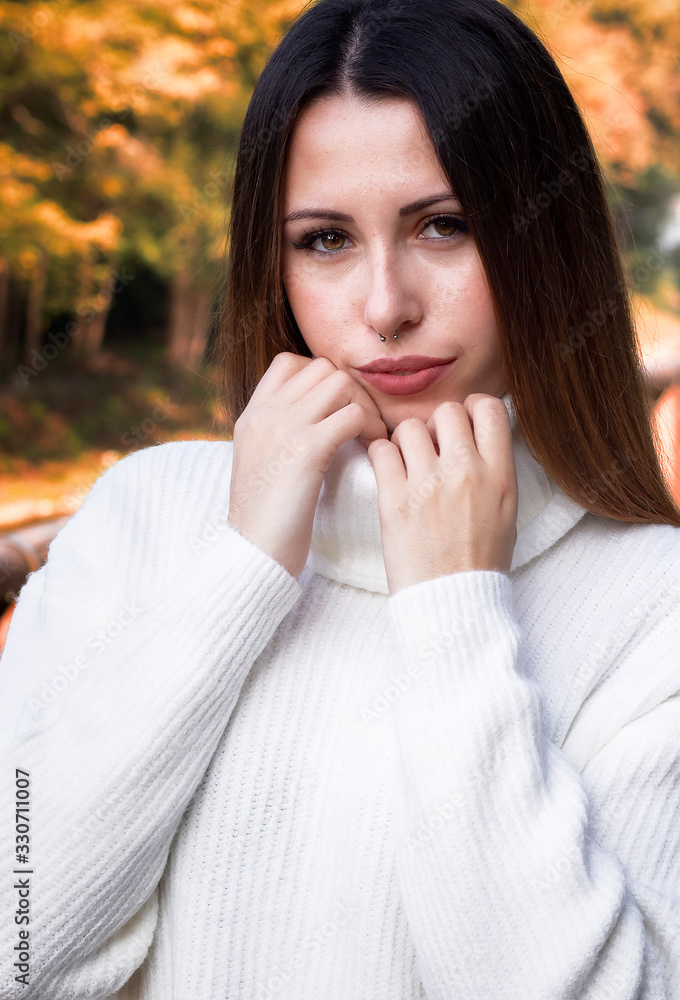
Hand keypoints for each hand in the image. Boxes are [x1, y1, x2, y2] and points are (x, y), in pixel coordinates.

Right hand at [228, 352, 387, 577]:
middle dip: (350, 392)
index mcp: (252, 416)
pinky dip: (371, 429)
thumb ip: (277, 437)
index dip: (320, 379)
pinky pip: (353, 415)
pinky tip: (373, 451)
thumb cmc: (264, 520)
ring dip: (363, 406)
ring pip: (340, 383)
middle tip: (362, 424)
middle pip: (321, 369)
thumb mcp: (260, 465)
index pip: (289, 363)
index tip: (335, 409)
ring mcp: (285, 427)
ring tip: (369, 436)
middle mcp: (266, 414)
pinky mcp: (307, 449)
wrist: (253, 553)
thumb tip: (313, 422)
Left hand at [366, 394, 517, 592]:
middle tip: (431, 450)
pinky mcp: (394, 500)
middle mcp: (466, 472)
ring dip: (406, 441)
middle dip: (436, 426)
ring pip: (409, 427)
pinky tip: (388, 473)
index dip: (471, 410)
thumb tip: (478, 435)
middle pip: (446, 411)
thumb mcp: (506, 511)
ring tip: (407, 465)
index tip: (461, 426)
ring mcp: (428, 484)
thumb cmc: (479, 561)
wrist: (452, 602)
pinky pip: (380, 451)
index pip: (488, 407)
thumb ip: (495, 468)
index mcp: (499, 475)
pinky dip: (380, 456)